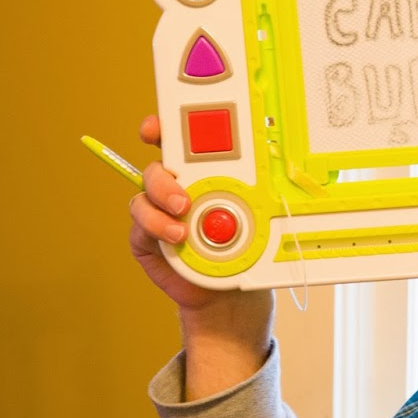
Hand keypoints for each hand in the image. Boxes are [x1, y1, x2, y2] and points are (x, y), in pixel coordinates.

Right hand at [129, 116, 272, 387]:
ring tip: (183, 221)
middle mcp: (175, 186)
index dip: (164, 127)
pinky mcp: (146, 236)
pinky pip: (140, 223)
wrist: (228, 290)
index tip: (158, 127)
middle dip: (163, 172)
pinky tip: (177, 237)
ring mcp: (157, 210)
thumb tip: (277, 161)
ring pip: (145, 192)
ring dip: (162, 202)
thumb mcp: (258, 210)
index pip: (178, 141)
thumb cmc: (244, 243)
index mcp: (201, 171)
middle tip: (183, 192)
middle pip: (157, 163)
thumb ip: (256, 186)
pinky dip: (157, 227)